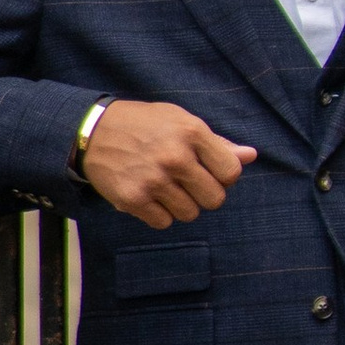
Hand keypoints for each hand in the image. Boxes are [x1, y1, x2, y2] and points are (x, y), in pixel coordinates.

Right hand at [80, 100, 255, 227]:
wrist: (93, 131)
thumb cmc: (144, 125)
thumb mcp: (181, 121)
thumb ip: (217, 142)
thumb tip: (251, 156)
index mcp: (191, 132)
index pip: (231, 173)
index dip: (223, 176)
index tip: (209, 171)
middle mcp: (175, 157)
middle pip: (214, 199)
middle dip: (204, 194)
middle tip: (187, 182)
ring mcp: (154, 180)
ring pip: (190, 214)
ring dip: (181, 205)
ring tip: (165, 187)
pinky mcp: (133, 199)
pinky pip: (163, 222)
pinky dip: (158, 213)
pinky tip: (148, 194)